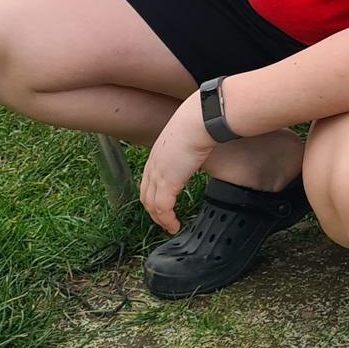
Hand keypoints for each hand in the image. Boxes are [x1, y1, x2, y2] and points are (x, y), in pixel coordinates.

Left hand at [141, 91, 216, 234]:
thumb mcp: (190, 135)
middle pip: (146, 194)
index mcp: (158, 153)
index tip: (163, 202)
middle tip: (164, 220)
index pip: (149, 179)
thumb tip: (202, 146)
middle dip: (153, 210)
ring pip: (151, 205)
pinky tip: (174, 225)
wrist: (200, 121)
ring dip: (160, 219)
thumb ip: (190, 145)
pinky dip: (167, 220)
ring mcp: (158, 175)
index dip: (154, 193)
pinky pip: (162, 209)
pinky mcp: (166, 184)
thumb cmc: (200, 121)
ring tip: (170, 226)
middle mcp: (153, 165)